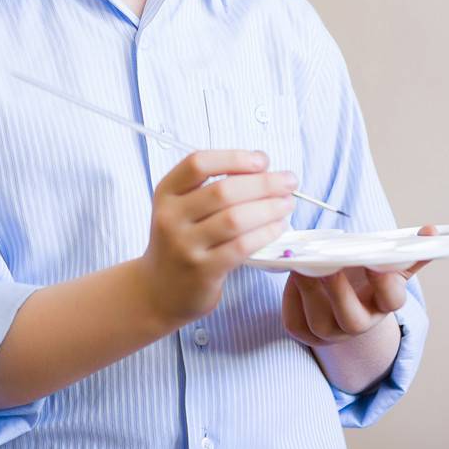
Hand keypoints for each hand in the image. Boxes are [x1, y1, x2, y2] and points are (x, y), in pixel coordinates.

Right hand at [137, 150, 297, 326]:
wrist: (159, 290)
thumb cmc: (181, 242)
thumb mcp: (183, 208)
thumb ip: (213, 186)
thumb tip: (262, 164)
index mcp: (166, 193)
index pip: (198, 164)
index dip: (234, 158)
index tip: (262, 160)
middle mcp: (170, 217)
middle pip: (223, 191)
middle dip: (263, 183)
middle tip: (289, 181)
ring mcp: (185, 245)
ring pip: (235, 219)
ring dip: (268, 208)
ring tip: (287, 204)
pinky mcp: (202, 271)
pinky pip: (241, 247)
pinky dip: (265, 234)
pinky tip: (278, 227)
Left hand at [281, 224, 436, 346]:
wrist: (333, 296)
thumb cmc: (359, 272)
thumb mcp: (380, 261)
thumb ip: (404, 249)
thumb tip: (430, 231)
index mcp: (381, 304)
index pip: (392, 301)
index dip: (386, 284)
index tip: (375, 261)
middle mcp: (358, 323)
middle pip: (353, 320)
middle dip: (341, 293)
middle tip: (328, 264)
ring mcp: (329, 332)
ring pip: (320, 322)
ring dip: (310, 292)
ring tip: (301, 265)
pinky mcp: (303, 331)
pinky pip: (295, 322)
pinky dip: (290, 300)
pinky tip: (289, 275)